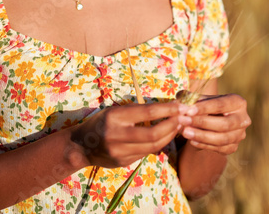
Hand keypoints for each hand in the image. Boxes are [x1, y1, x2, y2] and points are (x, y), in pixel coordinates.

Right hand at [71, 102, 191, 168]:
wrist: (81, 146)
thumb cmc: (101, 122)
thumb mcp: (115, 111)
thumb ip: (136, 111)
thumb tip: (165, 109)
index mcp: (115, 117)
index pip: (147, 112)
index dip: (168, 110)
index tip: (183, 106)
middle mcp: (117, 135)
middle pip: (153, 134)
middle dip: (173, 126)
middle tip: (186, 118)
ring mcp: (120, 152)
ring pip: (153, 146)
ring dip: (169, 135)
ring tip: (179, 126)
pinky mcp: (123, 162)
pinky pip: (146, 153)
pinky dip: (158, 144)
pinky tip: (165, 136)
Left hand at [179, 94, 250, 154]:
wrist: (212, 120)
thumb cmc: (206, 105)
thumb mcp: (200, 98)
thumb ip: (191, 97)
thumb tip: (180, 97)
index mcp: (237, 102)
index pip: (220, 105)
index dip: (204, 108)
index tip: (188, 110)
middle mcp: (243, 119)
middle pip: (224, 124)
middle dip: (202, 123)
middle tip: (183, 121)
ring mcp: (240, 135)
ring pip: (222, 139)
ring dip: (201, 136)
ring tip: (185, 132)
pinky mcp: (234, 147)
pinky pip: (219, 149)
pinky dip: (204, 145)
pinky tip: (192, 141)